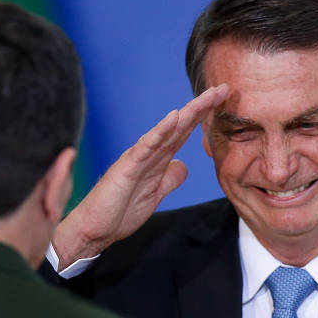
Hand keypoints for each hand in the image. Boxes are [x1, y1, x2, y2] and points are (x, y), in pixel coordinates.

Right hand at [51, 84, 228, 269]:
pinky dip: (160, 131)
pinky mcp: (127, 167)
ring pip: (166, 130)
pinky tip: (174, 118)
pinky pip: (146, 146)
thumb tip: (183, 165)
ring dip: (187, 113)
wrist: (95, 229)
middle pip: (179, 126)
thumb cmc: (120, 212)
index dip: (203, 117)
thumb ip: (170, 179)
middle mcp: (149, 153)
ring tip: (206, 97)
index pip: (184, 133)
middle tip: (223, 88)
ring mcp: (137, 158)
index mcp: (157, 160)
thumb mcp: (156, 195)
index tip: (223, 102)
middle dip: (201, 107)